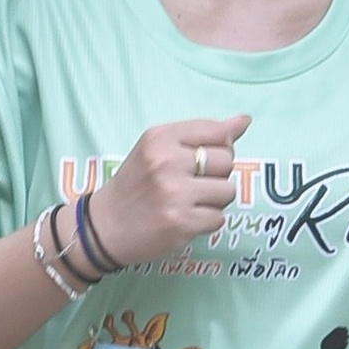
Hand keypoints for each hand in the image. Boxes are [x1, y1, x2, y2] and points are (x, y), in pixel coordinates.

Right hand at [81, 114, 251, 266]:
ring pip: (228, 191)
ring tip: (189, 202)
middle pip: (227, 161)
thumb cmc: (135, 185)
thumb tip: (244, 121)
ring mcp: (175, 193)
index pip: (217, 131)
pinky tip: (185, 219)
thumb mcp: (158, 148)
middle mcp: (167, 161)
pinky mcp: (181, 223)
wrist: (104, 227)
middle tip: (191, 184)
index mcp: (160, 137)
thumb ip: (201, 134)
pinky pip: (219, 218)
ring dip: (214, 200)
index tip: (203, 159)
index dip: (219, 147)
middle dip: (217, 175)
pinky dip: (206, 222)